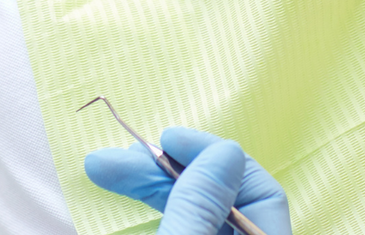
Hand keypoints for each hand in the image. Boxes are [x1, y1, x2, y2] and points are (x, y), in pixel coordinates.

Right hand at [85, 127, 291, 234]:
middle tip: (120, 156)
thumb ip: (201, 207)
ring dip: (150, 187)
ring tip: (103, 167)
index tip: (168, 139)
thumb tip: (224, 153)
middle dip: (168, 173)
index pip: (262, 194)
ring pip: (194, 214)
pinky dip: (155, 211)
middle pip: (221, 202)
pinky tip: (126, 192)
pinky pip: (180, 228)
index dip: (214, 159)